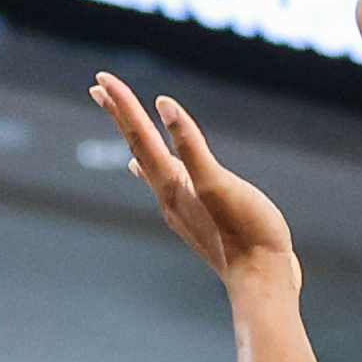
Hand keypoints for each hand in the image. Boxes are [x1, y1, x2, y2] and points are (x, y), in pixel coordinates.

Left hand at [91, 76, 293, 286]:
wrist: (262, 282)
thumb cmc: (247, 234)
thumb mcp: (218, 184)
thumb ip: (191, 147)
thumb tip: (164, 106)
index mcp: (171, 184)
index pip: (139, 135)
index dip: (122, 104)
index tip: (101, 79)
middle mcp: (168, 196)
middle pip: (137, 146)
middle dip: (119, 115)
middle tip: (99, 88)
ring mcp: (181, 208)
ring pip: (149, 164)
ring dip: (136, 137)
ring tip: (125, 120)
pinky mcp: (198, 217)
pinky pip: (167, 181)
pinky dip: (156, 164)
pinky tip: (159, 170)